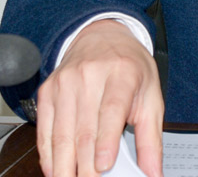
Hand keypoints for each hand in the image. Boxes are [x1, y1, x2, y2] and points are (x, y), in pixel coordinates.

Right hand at [36, 20, 164, 176]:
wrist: (103, 35)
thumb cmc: (129, 67)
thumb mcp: (151, 96)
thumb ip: (151, 139)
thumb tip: (152, 172)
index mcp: (122, 74)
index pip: (111, 110)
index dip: (106, 142)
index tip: (104, 166)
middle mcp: (90, 76)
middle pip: (84, 130)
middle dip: (85, 166)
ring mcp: (65, 83)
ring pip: (61, 135)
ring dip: (64, 166)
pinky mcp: (48, 91)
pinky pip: (45, 130)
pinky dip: (49, 155)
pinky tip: (56, 169)